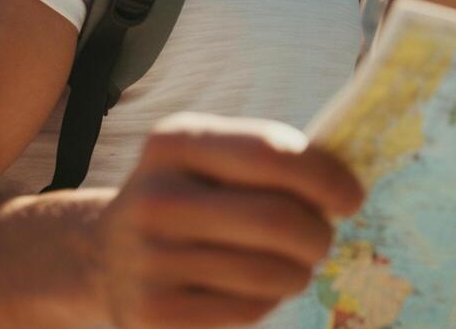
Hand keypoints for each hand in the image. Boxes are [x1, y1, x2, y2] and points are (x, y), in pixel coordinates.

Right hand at [93, 112, 364, 327]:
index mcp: (176, 143)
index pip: (270, 153)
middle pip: (275, 219)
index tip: (353, 196)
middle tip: (324, 238)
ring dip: (299, 271)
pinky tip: (256, 286)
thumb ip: (268, 159)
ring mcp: (150, 258)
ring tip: (292, 264)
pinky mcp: (154, 311)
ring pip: (268, 272)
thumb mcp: (208, 158)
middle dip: (318, 234)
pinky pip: (247, 308)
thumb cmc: (186, 198)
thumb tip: (345, 182)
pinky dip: (268, 299)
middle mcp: (157, 197)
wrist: (103, 257)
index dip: (324, 176)